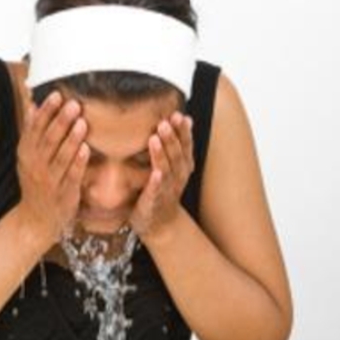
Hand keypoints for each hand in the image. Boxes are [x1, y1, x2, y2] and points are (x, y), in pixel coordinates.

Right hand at [16, 90, 89, 245]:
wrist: (35, 219)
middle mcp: (36, 166)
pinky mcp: (64, 194)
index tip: (57, 95)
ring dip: (71, 139)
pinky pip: (71, 176)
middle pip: (48, 140)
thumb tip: (32, 104)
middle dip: (61, 121)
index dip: (46, 112)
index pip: (35, 129)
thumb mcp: (27, 157)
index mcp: (27, 154)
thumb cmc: (35, 182)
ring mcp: (49, 181)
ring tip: (82, 122)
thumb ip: (32, 132)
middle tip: (74, 104)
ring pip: (60, 157)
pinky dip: (78, 163)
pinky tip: (87, 149)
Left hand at [129, 111, 194, 241]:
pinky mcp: (154, 201)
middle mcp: (177, 177)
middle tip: (165, 122)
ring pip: (166, 169)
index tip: (179, 115)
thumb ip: (175, 144)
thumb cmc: (163, 190)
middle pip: (176, 155)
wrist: (159, 224)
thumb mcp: (172, 166)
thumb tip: (181, 118)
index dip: (183, 131)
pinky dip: (156, 181)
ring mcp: (167, 189)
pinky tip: (155, 173)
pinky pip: (156, 190)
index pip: (185, 146)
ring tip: (154, 138)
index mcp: (182, 166)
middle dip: (172, 138)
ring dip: (161, 154)